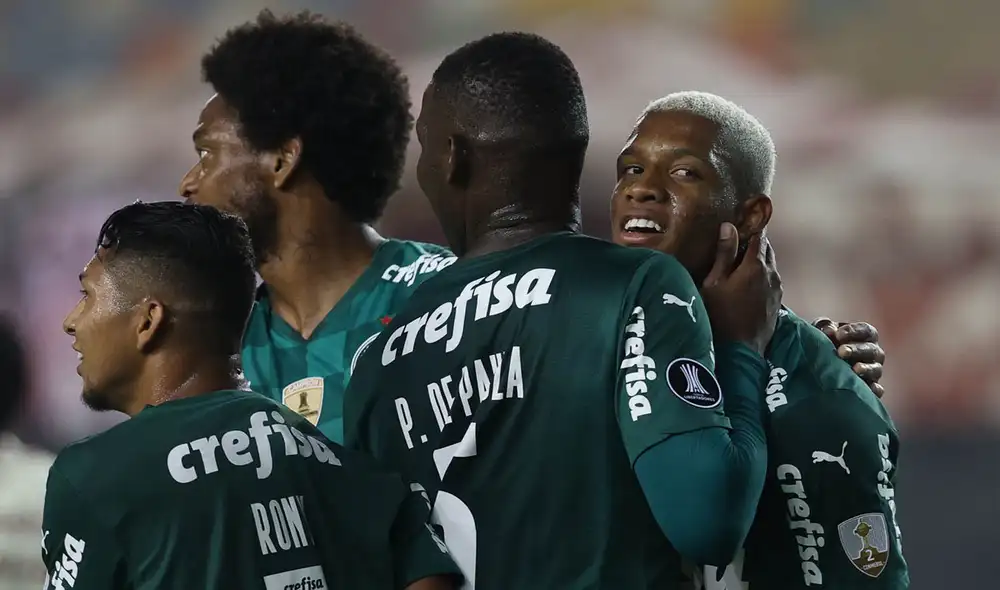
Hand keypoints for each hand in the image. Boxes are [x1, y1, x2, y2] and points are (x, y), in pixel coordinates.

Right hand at [700, 224, 781, 355]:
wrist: (740, 351)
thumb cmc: (720, 315)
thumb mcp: (714, 283)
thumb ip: (724, 254)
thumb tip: (728, 226)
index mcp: (755, 265)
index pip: (758, 236)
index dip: (750, 227)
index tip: (741, 222)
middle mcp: (771, 274)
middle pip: (767, 250)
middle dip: (755, 243)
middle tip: (738, 241)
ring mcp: (777, 289)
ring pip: (770, 266)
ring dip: (758, 260)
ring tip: (741, 262)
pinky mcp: (777, 302)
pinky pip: (771, 280)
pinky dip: (762, 275)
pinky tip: (748, 282)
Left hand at [813, 318, 885, 397]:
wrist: (818, 368)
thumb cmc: (824, 344)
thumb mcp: (823, 332)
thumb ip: (825, 327)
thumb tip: (829, 331)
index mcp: (865, 336)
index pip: (866, 331)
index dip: (854, 331)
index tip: (838, 334)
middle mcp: (873, 353)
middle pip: (871, 350)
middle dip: (857, 350)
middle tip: (841, 352)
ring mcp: (874, 371)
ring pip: (876, 369)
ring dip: (866, 369)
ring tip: (855, 369)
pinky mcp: (870, 388)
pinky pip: (877, 390)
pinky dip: (874, 390)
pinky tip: (869, 389)